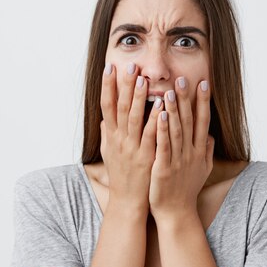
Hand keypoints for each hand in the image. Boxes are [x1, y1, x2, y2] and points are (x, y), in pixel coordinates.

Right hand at [99, 62, 164, 217]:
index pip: (107, 105)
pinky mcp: (146, 157)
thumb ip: (107, 134)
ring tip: (142, 79)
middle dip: (124, 85)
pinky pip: (151, 135)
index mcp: (111, 136)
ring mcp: (132, 148)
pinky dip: (156, 120)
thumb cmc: (121, 175)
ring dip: (138, 98)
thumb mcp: (108, 153)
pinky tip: (162, 106)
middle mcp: (119, 139)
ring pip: (135, 118)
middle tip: (129, 66)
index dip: (107, 86)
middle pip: (120, 107)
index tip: (110, 67)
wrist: (127, 201)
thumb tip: (104, 119)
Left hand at [148, 76, 214, 222]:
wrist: (177, 213)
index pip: (202, 120)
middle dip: (187, 99)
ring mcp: (178, 160)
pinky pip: (164, 145)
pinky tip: (160, 114)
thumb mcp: (202, 169)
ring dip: (175, 109)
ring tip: (171, 90)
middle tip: (184, 78)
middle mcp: (191, 152)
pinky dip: (163, 129)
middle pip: (190, 121)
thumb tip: (211, 136)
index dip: (203, 101)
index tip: (204, 83)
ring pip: (177, 130)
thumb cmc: (186, 190)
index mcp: (198, 150)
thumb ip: (206, 151)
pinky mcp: (164, 168)